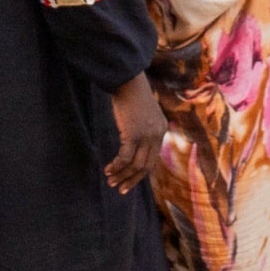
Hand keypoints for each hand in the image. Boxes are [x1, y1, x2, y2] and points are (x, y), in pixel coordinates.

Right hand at [103, 73, 166, 191]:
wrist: (128, 81)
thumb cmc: (131, 94)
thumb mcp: (143, 113)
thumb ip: (143, 127)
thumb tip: (133, 142)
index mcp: (161, 131)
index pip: (153, 159)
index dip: (140, 173)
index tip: (129, 181)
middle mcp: (157, 135)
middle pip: (146, 166)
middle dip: (132, 180)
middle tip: (120, 189)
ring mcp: (146, 136)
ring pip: (135, 165)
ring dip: (122, 175)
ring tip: (110, 181)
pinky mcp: (134, 134)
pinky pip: (125, 158)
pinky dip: (116, 166)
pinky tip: (108, 170)